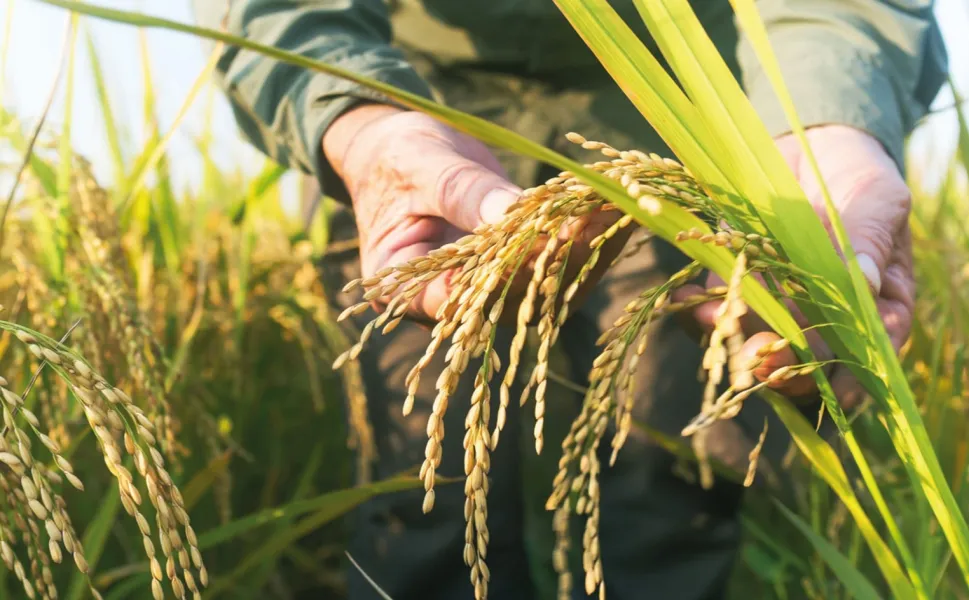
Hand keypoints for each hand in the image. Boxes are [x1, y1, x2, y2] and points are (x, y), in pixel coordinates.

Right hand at [323, 105, 627, 323]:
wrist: (403, 153)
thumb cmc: (396, 158)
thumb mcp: (419, 165)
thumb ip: (461, 192)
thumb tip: (511, 213)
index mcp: (406, 288)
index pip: (455, 298)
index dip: (501, 275)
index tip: (543, 241)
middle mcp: (451, 304)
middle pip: (510, 296)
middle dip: (557, 256)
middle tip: (598, 217)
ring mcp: (489, 291)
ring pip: (544, 287)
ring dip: (585, 249)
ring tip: (619, 206)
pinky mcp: (519, 272)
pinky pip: (557, 264)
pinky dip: (588, 236)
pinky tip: (616, 205)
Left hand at [674, 125, 913, 406]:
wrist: (811, 144)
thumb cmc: (860, 174)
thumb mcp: (876, 199)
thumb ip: (869, 239)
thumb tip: (866, 283)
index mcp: (875, 305)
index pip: (867, 351)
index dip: (849, 374)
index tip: (828, 383)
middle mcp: (825, 315)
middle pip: (806, 358)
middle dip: (781, 364)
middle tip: (758, 359)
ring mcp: (778, 303)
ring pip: (757, 338)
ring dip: (733, 338)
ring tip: (713, 321)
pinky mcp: (739, 283)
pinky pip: (720, 307)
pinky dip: (700, 310)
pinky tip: (686, 300)